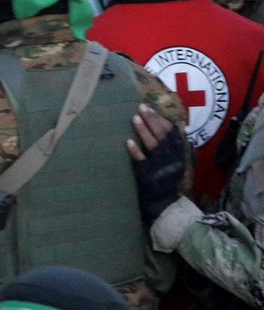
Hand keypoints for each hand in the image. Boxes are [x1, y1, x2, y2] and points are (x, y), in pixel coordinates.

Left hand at [127, 105, 186, 222]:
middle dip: (152, 120)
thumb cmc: (173, 180)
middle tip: (142, 107)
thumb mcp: (182, 161)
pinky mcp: (147, 174)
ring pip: (152, 145)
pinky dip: (135, 152)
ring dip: (143, 130)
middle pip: (161, 135)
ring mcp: (159, 165)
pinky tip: (128, 142)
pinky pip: (141, 161)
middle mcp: (170, 157)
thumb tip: (181, 125)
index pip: (172, 132)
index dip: (164, 119)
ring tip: (134, 118)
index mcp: (179, 153)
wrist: (168, 204)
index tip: (156, 106)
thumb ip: (181, 144)